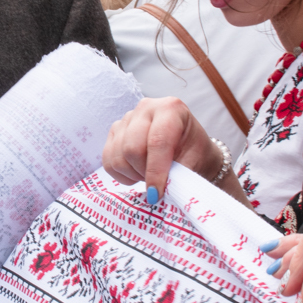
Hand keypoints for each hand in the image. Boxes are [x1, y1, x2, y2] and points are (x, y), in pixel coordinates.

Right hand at [103, 97, 228, 202]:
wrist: (188, 148)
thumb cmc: (194, 153)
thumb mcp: (194, 163)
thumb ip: (177, 176)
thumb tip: (157, 194)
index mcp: (171, 108)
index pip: (157, 142)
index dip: (156, 172)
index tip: (157, 194)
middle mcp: (146, 107)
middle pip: (132, 148)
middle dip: (144, 173)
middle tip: (157, 184)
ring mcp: (127, 118)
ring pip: (117, 156)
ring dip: (133, 174)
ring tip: (149, 175)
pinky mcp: (114, 130)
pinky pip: (108, 160)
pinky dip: (121, 174)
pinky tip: (137, 172)